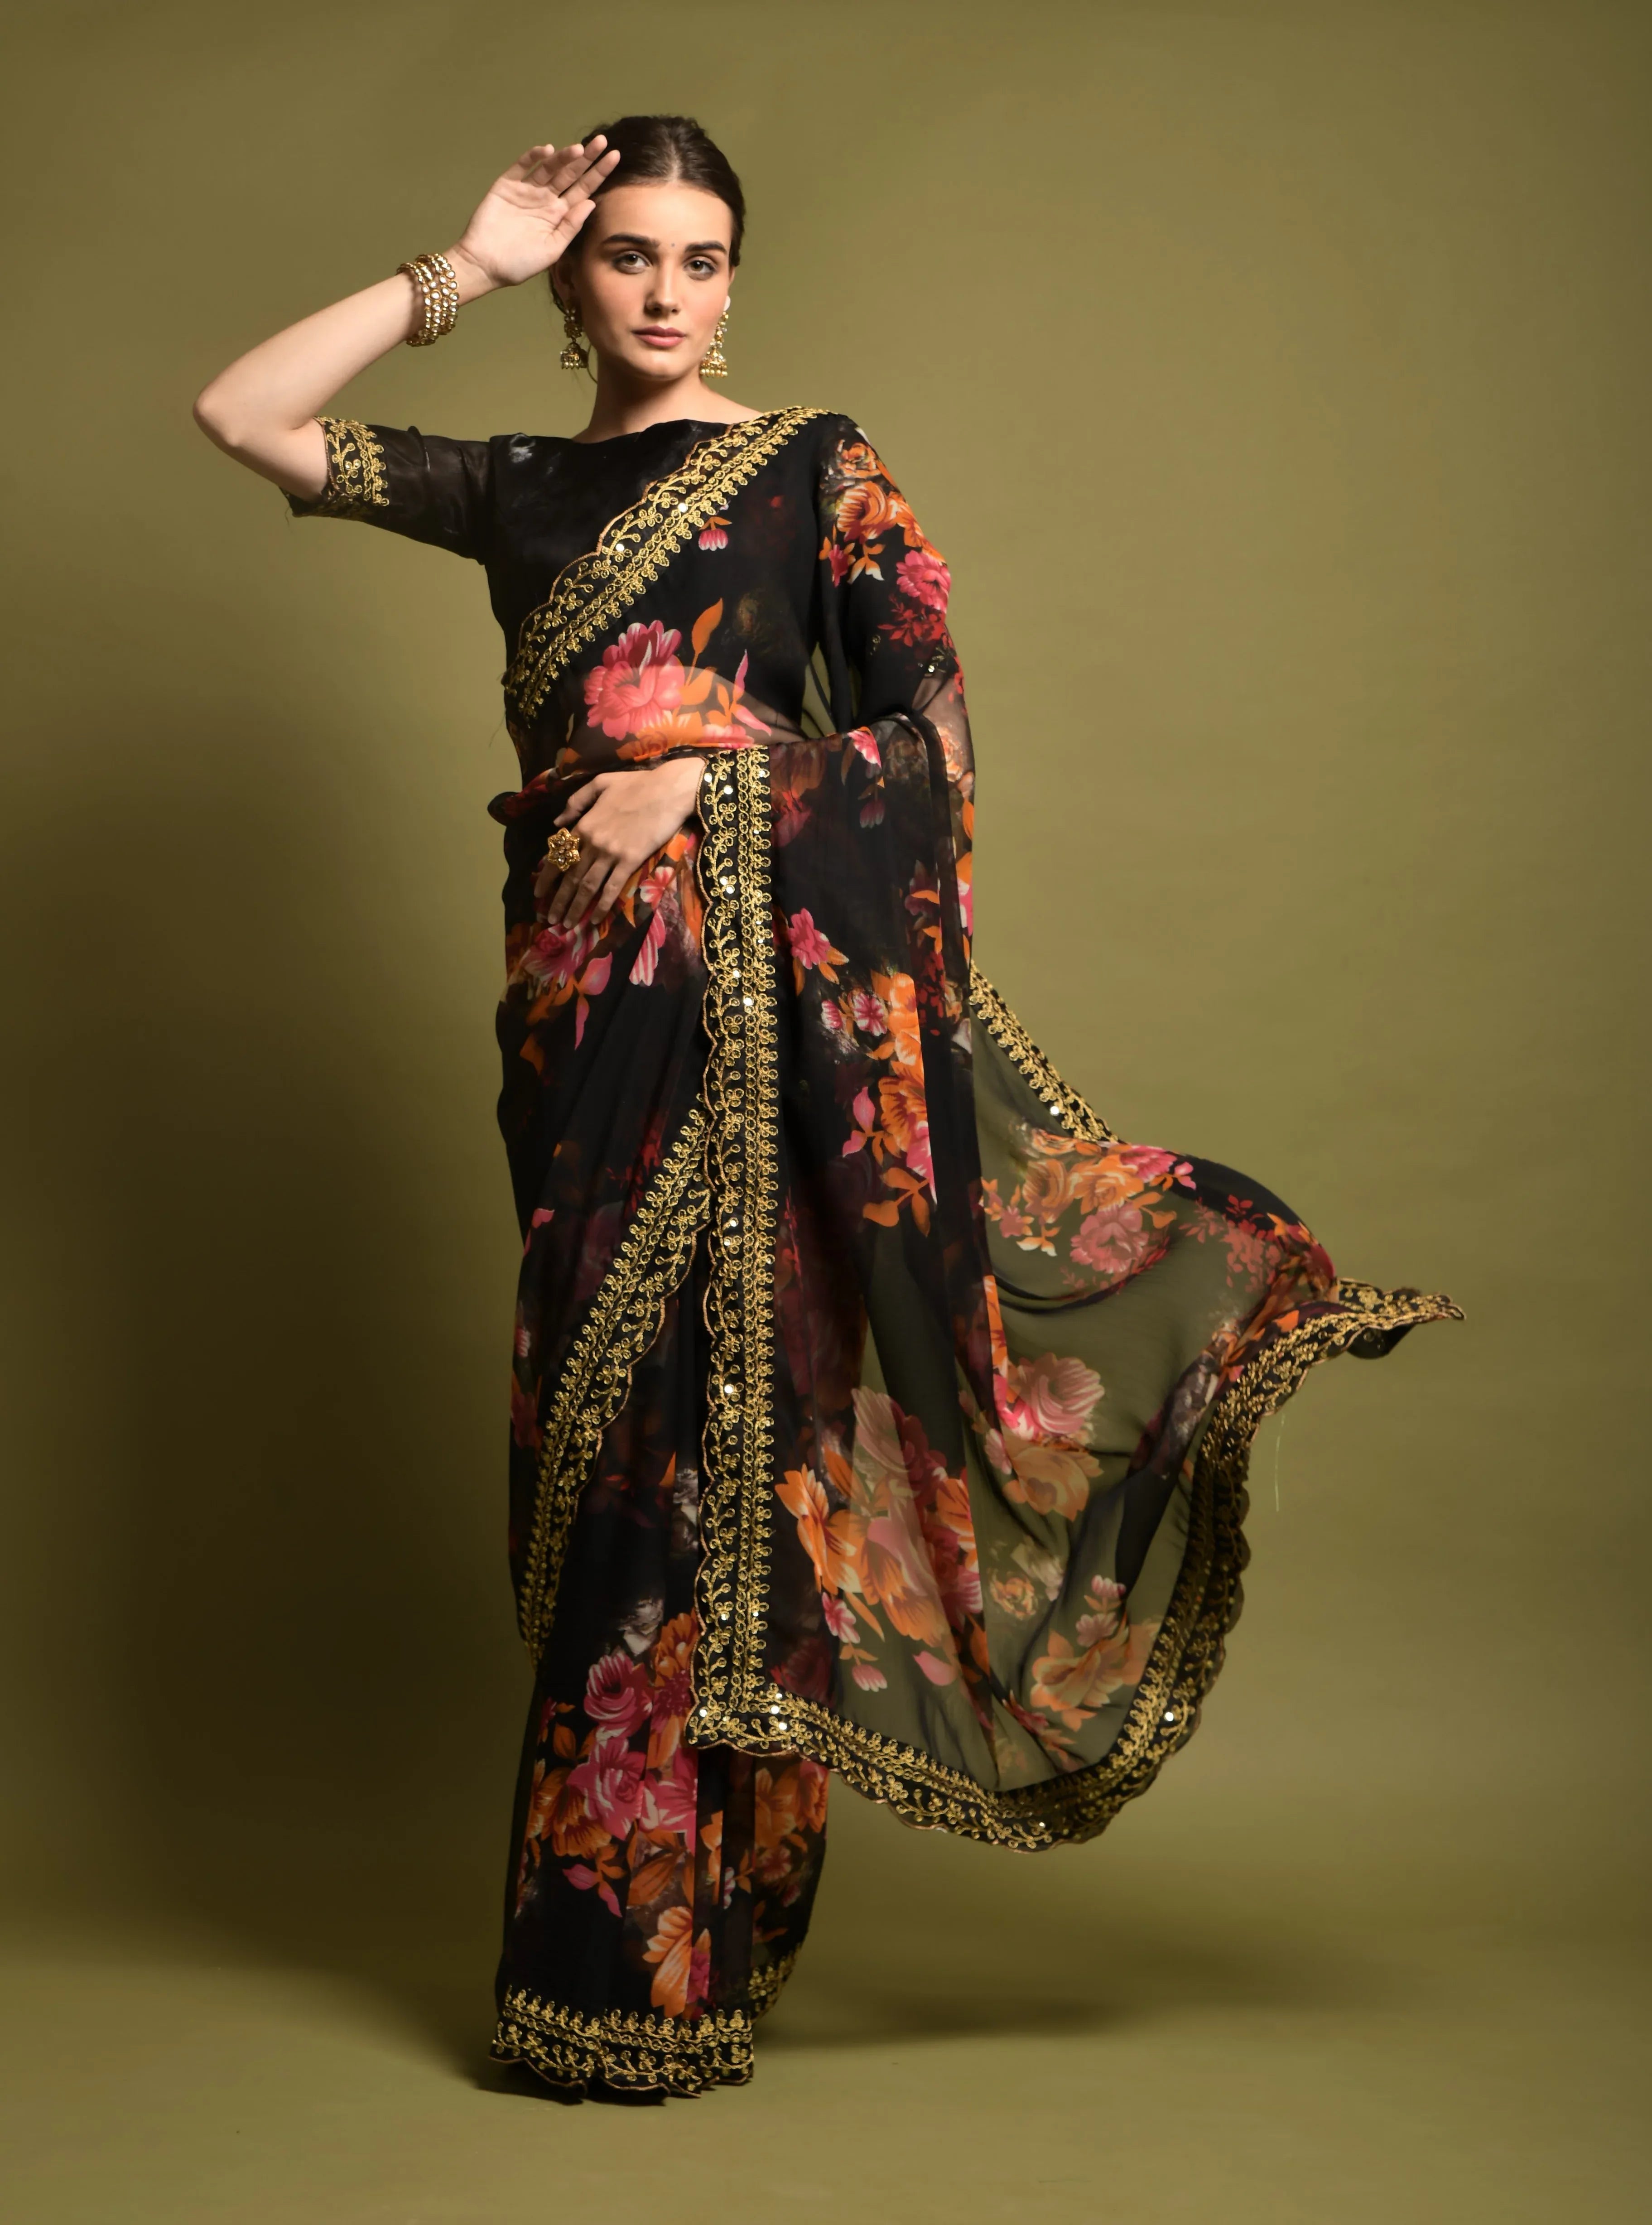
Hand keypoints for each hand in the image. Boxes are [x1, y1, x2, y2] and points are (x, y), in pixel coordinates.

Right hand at [449, 138, 620, 292]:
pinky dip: (532, 157)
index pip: (583, 191)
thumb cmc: (519, 264)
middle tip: (602, 142)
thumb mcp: (552, 249)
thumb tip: (592, 202)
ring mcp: (526, 191)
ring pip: (549, 168)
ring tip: (578, 149)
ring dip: (563, 157)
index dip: (598, 174)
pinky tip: (547, 151)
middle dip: (586, 159)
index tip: (615, 158)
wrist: (484, 265)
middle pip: (570, 174)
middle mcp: (545, 200)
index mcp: (559, 215)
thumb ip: (571, 226)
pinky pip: (521, 167)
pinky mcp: (506, 186)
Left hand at [536, 757, 707, 927]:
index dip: (546, 878)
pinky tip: (594, 920)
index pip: (559, 855)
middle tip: (550, 919)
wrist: (668, 790)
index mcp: (584, 824)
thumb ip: (576, 801)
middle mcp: (593, 841)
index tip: (538, 894)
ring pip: (587, 886)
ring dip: (575, 908)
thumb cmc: (637, 784)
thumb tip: (557, 822)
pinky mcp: (630, 861)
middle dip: (558, 900)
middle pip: (570, 876)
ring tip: (567, 925)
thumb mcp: (600, 783)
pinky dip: (602, 906)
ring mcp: (611, 853)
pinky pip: (612, 888)